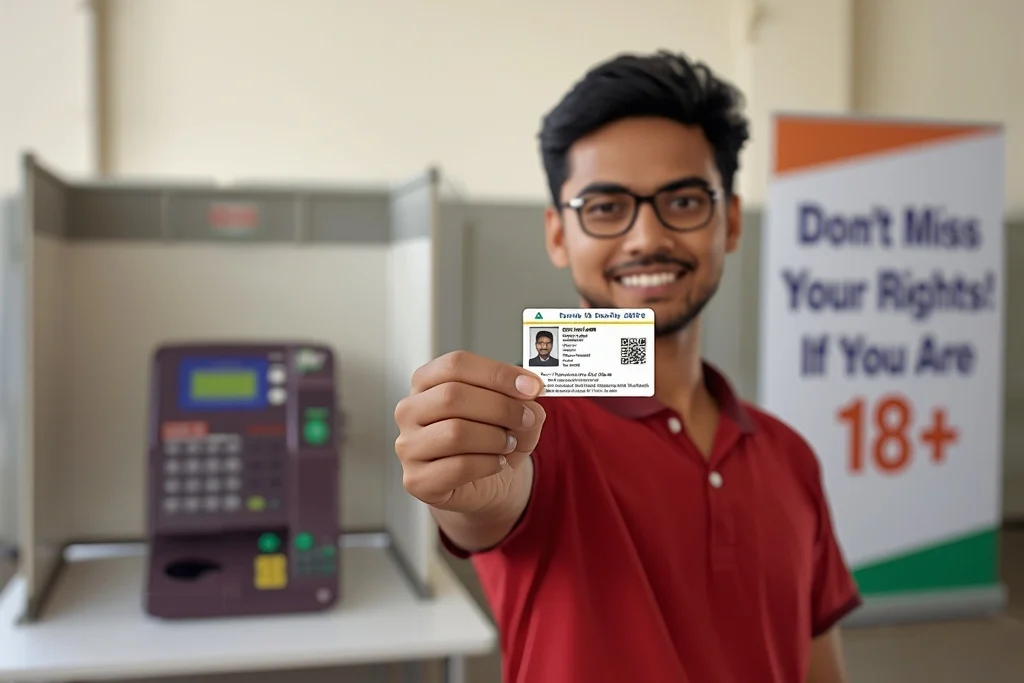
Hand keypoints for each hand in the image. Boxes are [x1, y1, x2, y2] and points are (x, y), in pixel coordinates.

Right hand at [394, 351, 545, 513]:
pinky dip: (488, 464)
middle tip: (526, 419)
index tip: (532, 386)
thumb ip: (524, 399)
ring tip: (507, 444)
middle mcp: (410, 410)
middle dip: (500, 407)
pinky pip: (458, 467)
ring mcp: (408, 446)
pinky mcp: (417, 480)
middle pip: (452, 395)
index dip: (497, 373)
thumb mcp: (516, 412)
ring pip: (455, 432)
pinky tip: (496, 463)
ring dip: (494, 438)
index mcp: (427, 381)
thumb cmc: (492, 440)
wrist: (486, 484)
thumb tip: (530, 394)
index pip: (455, 364)